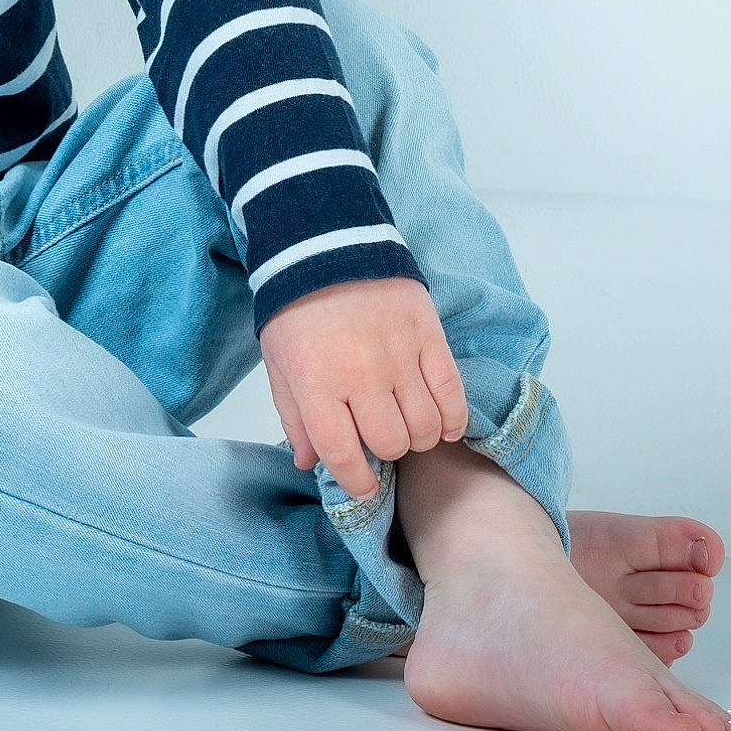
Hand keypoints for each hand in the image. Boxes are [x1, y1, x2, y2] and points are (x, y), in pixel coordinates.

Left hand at [258, 275, 468, 501]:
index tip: (362, 486)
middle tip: (378, 436)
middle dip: (385, 451)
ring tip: (405, 425)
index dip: (355, 481)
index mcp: (317, 381)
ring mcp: (399, 354)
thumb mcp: (279, 362)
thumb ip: (294, 415)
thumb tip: (308, 463)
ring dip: (417, 437)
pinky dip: (452, 419)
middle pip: (390, 443)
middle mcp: (360, 373)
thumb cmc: (296, 308)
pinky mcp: (428, 335)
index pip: (342, 453)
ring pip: (424, 426)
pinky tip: (442, 425)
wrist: (325, 244)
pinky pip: (451, 394)